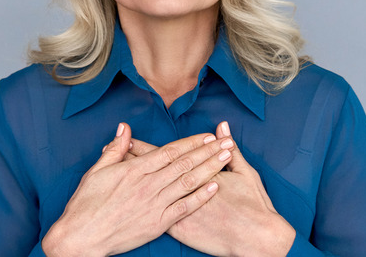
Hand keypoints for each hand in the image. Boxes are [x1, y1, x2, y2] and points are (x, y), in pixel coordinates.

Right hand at [41, 123, 233, 256]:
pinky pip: (184, 208)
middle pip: (184, 163)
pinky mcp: (157, 223)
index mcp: (134, 170)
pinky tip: (215, 187)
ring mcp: (154, 204)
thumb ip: (115, 149)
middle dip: (208, 151)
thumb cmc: (86, 205)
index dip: (191, 142)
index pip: (169, 151)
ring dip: (210, 168)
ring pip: (188, 182)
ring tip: (227, 158)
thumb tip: (124, 129)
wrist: (81, 237)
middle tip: (227, 142)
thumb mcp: (96, 171)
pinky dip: (200, 197)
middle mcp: (148, 185)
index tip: (207, 135)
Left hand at [128, 122, 295, 256]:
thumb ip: (230, 151)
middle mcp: (184, 189)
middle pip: (151, 171)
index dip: (144, 147)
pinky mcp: (178, 228)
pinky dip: (138, 206)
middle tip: (110, 150)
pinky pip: (154, 214)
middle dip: (130, 160)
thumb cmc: (253, 205)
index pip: (164, 155)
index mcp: (196, 172)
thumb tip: (223, 128)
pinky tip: (127, 200)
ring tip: (112, 172)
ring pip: (149, 191)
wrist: (255, 237)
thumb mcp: (245, 173)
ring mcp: (179, 210)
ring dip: (131, 181)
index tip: (127, 139)